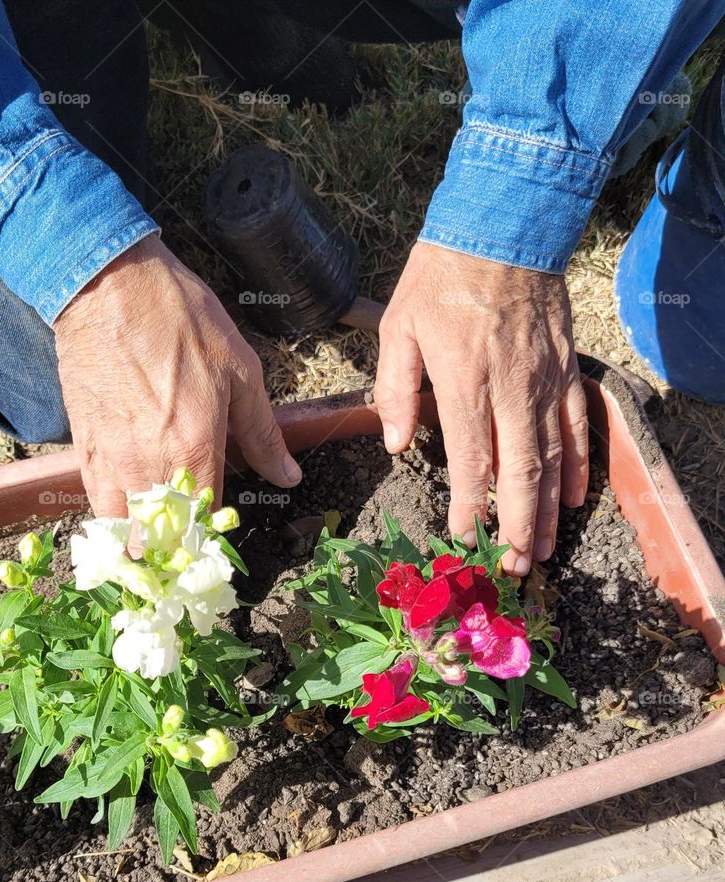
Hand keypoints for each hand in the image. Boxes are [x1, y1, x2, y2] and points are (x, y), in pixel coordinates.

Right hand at [53, 236, 301, 514]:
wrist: (107, 286)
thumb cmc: (178, 318)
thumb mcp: (240, 369)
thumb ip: (263, 434)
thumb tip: (287, 477)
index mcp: (194, 448)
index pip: (208, 519)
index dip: (215, 531)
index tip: (219, 528)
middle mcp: (149, 465)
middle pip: (164, 536)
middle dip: (180, 543)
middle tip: (190, 533)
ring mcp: (111, 461)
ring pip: (126, 530)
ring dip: (144, 538)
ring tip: (160, 529)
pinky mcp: (83, 450)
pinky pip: (99, 506)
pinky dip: (116, 518)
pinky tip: (130, 508)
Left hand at [372, 242, 588, 575]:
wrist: (504, 222)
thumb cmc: (441, 275)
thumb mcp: (398, 326)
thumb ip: (396, 388)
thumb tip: (396, 443)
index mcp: (464, 381)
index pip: (471, 461)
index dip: (470, 508)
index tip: (466, 541)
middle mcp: (510, 388)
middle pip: (519, 470)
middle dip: (515, 525)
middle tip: (513, 566)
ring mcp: (544, 380)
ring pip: (553, 457)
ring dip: (546, 509)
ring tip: (541, 549)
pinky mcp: (566, 368)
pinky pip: (577, 425)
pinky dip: (577, 465)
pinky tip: (572, 499)